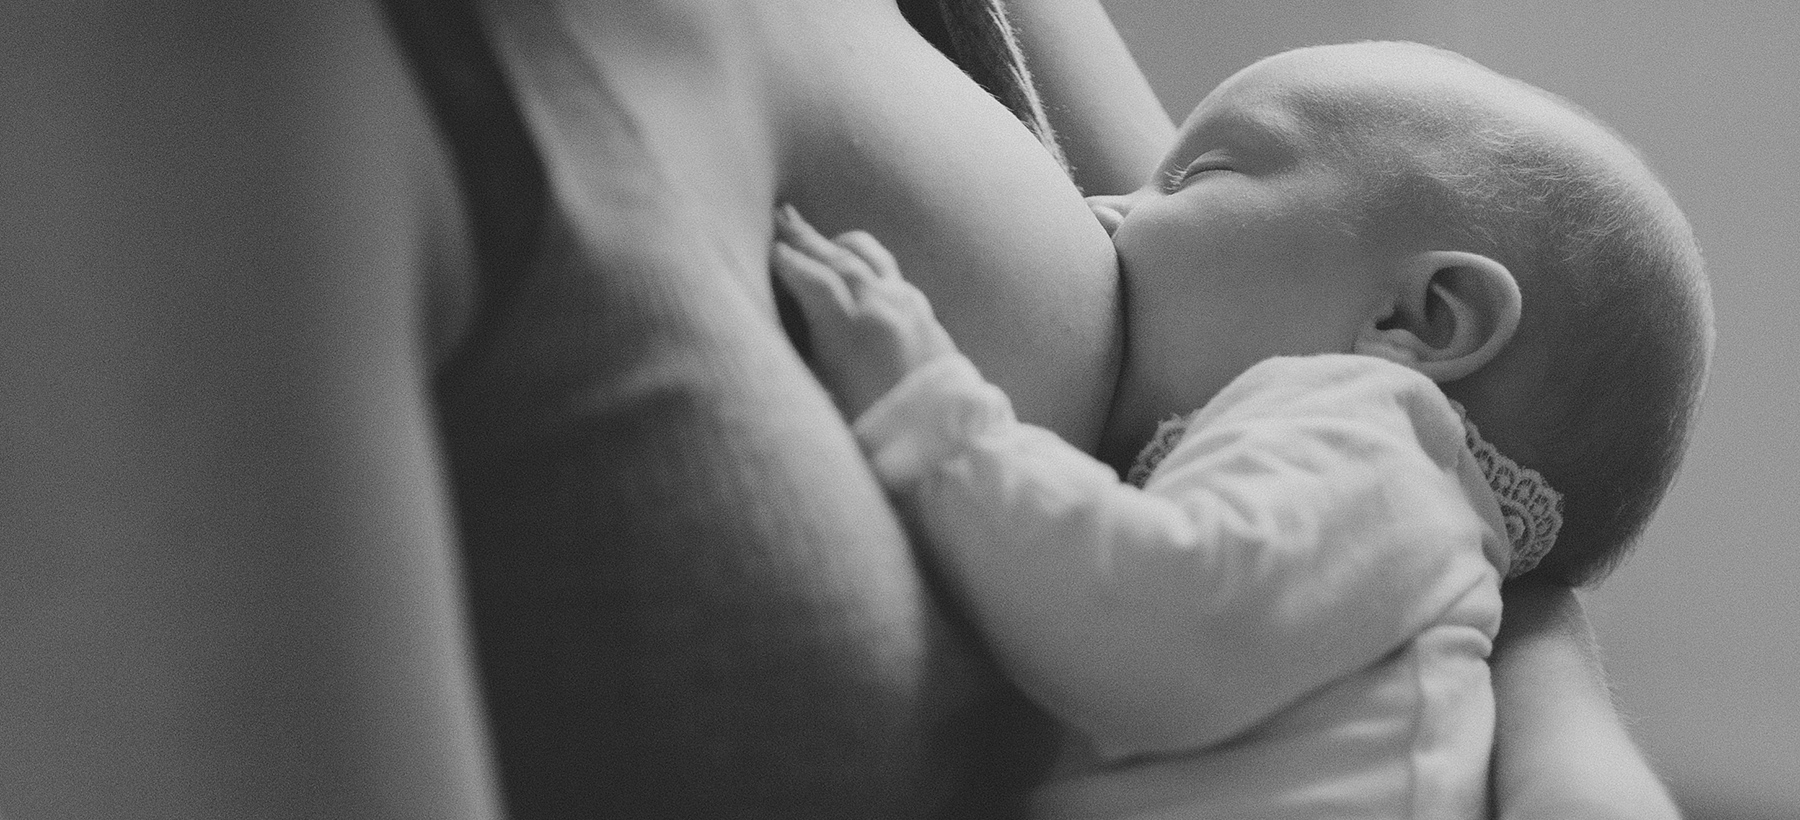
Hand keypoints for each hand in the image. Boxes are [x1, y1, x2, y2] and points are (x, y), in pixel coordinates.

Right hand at [771, 204, 958, 418]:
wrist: (945, 450)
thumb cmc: (874, 437)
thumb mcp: (825, 401)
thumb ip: (803, 357)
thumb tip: (781, 327)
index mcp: (851, 330)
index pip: (810, 277)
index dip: (783, 259)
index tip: (761, 245)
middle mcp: (881, 308)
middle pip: (837, 259)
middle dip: (804, 238)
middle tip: (779, 216)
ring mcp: (909, 308)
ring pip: (869, 259)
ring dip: (837, 244)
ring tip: (814, 233)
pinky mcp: (928, 318)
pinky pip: (892, 274)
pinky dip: (867, 261)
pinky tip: (860, 263)